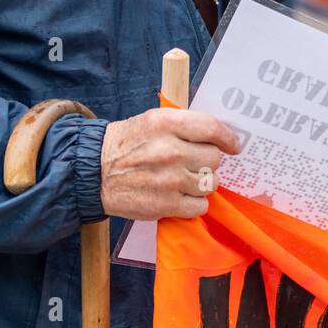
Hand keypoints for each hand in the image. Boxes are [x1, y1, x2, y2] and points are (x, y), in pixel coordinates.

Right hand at [100, 108, 241, 220]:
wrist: (94, 172)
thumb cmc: (128, 144)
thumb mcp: (153, 120)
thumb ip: (185, 125)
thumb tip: (220, 135)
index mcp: (166, 124)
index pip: (212, 128)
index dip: (228, 138)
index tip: (234, 145)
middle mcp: (170, 151)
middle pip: (214, 159)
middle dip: (208, 162)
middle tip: (194, 163)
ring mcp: (169, 180)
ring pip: (210, 183)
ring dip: (203, 183)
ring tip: (185, 179)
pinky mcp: (165, 205)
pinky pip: (200, 206)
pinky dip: (194, 203)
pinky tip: (181, 196)